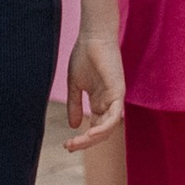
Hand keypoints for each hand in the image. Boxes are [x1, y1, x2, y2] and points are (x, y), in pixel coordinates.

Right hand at [65, 25, 123, 152]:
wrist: (91, 37)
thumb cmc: (83, 56)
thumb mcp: (75, 85)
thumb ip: (75, 105)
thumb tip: (74, 127)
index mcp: (99, 102)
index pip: (94, 128)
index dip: (82, 140)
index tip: (66, 145)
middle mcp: (109, 103)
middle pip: (101, 132)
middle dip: (85, 143)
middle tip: (69, 147)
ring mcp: (115, 98)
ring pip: (108, 128)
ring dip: (93, 139)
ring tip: (77, 143)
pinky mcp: (118, 91)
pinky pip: (115, 116)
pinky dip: (104, 127)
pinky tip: (90, 133)